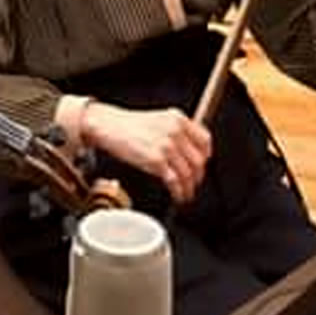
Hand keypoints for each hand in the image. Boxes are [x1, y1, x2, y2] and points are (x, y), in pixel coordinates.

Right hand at [81, 102, 211, 203]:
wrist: (109, 126)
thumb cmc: (129, 125)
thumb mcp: (158, 120)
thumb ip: (175, 131)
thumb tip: (188, 151)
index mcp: (178, 119)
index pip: (205, 140)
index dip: (206, 156)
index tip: (202, 164)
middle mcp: (175, 131)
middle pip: (199, 160)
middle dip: (198, 176)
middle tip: (194, 183)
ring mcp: (166, 146)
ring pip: (188, 173)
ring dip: (189, 187)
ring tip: (186, 193)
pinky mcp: (155, 160)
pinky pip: (174, 181)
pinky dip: (179, 192)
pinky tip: (177, 195)